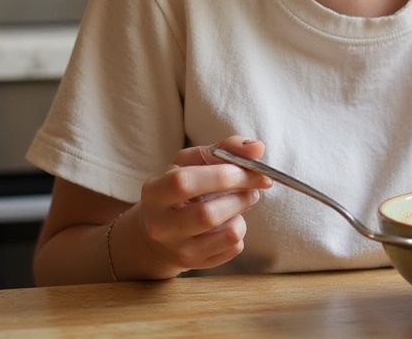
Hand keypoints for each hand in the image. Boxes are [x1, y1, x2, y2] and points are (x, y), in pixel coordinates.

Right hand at [132, 135, 273, 277]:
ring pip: (228, 233)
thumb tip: (257, 147)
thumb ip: (225, 149)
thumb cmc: (181, 190)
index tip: (249, 170)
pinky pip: (234, 247)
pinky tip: (227, 222)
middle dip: (241, 196)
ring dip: (242, 213)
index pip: (184, 183)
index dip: (222, 175)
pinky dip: (239, 231)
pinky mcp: (195, 264)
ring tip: (239, 202)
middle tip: (254, 185)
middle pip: (208, 214)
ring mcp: (178, 249)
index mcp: (154, 193)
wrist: (158, 233)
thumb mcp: (193, 162)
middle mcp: (160, 226)